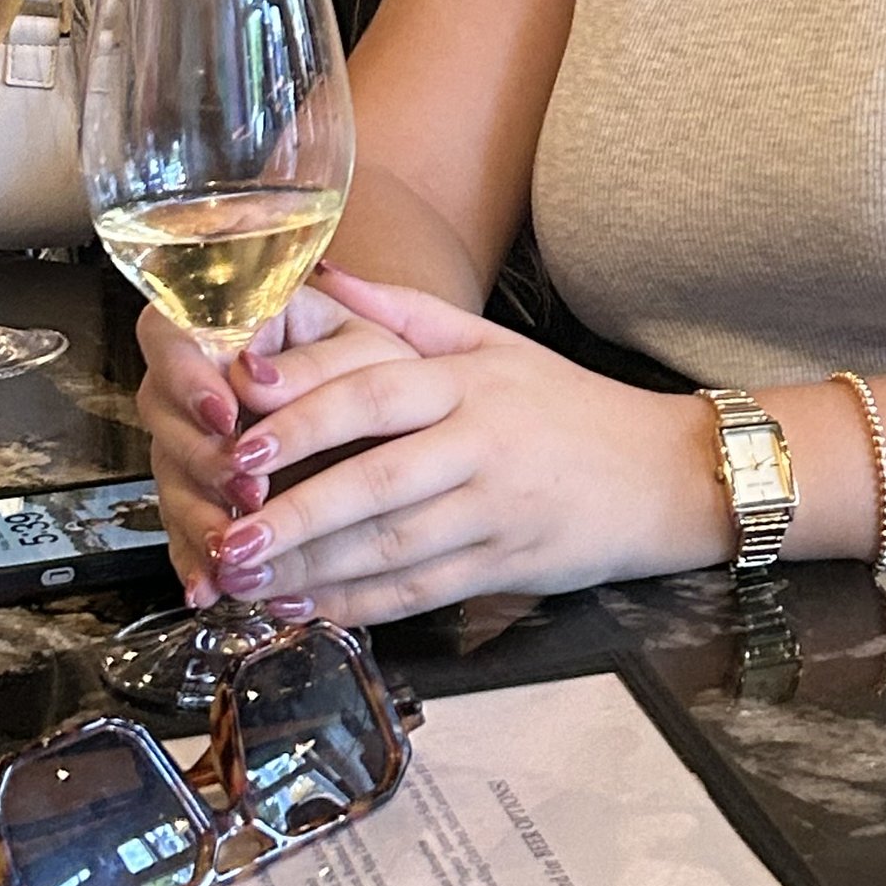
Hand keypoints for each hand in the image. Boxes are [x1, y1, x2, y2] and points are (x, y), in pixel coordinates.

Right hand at [137, 286, 413, 590]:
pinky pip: (183, 525)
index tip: (224, 415)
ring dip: (197, 515)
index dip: (188, 377)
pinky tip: (209, 586)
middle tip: (244, 487)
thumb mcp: (369, 353)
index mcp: (233, 320)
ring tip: (230, 550)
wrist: (408, 421)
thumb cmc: (389, 369)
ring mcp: (197, 437)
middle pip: (162, 411)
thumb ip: (312, 363)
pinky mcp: (207, 491)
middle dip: (199, 456)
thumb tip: (252, 377)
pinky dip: (195, 559)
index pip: (173, 335)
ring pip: (170, 474)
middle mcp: (200, 377)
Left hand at [183, 267, 727, 624]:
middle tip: (223, 535)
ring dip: (310, 568)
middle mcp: (480, 443)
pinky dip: (358, 605)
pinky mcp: (505, 567)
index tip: (238, 435)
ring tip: (241, 580)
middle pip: (375, 481)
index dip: (304, 414)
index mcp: (468, 380)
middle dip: (292, 512)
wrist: (662, 475)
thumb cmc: (565, 405)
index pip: (374, 391)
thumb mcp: (493, 342)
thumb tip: (321, 278)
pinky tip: (304, 607)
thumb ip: (402, 313)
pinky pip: (419, 592)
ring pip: (391, 546)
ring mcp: (495, 511)